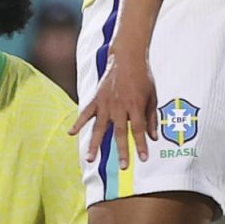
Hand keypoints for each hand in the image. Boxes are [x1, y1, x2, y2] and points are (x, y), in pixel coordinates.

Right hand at [70, 49, 156, 169]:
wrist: (128, 57)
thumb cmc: (143, 76)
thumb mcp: (152, 96)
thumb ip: (151, 117)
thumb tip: (153, 137)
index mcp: (135, 105)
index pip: (138, 129)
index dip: (141, 144)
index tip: (143, 158)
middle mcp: (120, 105)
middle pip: (120, 132)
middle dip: (122, 150)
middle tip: (123, 166)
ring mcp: (106, 102)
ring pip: (100, 127)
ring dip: (95, 144)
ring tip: (90, 159)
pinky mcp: (96, 98)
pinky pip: (86, 112)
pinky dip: (78, 122)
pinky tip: (71, 133)